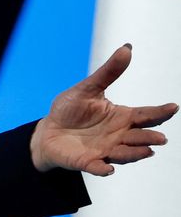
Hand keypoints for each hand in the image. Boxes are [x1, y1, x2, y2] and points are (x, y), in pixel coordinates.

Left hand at [31, 44, 177, 175]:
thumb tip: (127, 48)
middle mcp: (118, 135)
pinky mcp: (87, 161)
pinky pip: (96, 166)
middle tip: (160, 138)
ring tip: (146, 151)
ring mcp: (104, 150)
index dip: (160, 112)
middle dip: (149, 138)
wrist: (47, 131)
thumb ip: (108, 73)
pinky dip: (102, 168)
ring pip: (124, 154)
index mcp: (121, 117)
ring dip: (134, 153)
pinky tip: (107, 169)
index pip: (144, 115)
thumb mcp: (87, 88)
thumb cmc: (70, 110)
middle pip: (139, 137)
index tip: (173, 107)